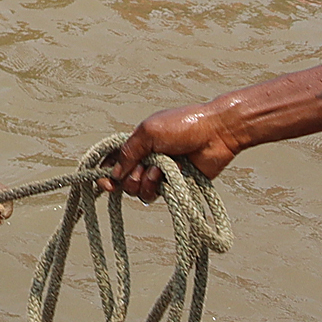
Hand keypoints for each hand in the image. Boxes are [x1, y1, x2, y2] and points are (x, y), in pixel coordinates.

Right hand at [104, 102, 240, 201]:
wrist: (215, 134)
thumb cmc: (182, 125)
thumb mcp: (149, 132)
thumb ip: (128, 152)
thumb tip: (113, 174)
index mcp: (137, 142)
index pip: (113, 160)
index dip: (105, 173)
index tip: (106, 184)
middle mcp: (146, 159)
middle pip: (124, 180)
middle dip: (130, 178)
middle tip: (144, 168)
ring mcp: (160, 173)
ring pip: (139, 191)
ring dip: (146, 182)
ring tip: (161, 170)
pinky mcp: (174, 185)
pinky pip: (157, 195)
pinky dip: (160, 187)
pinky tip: (173, 173)